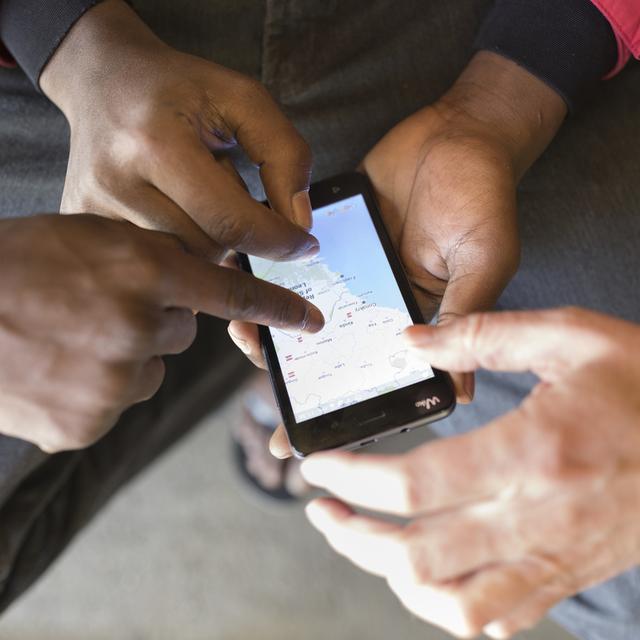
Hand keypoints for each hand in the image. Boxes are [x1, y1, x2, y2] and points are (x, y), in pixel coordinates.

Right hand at [0, 215, 322, 452]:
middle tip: (101, 307)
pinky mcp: (87, 424)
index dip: (276, 307)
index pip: (230, 292)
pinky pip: (116, 403)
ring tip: (69, 336)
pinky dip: (96, 389)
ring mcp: (112, 382)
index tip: (311, 321)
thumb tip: (195, 296)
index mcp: (141, 269)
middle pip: (182, 333)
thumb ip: (152, 262)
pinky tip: (57, 368)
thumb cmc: (14, 264)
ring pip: (150, 371)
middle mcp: (136, 327)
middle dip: (155, 320)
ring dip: (124, 357)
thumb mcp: (89, 237)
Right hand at [40, 0, 315, 259]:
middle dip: (237, 230)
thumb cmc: (179, 89)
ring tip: (192, 195)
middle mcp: (116, 181)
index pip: (233, 222)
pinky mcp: (83, 222)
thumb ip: (286, 155)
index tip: (305, 245)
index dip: (279, 241)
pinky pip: (154, 258)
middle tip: (223, 186)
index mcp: (156, 144)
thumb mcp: (243, 100)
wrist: (103, 79)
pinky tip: (172, 209)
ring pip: (183, 260)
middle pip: (208, 247)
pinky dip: (178, 243)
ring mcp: (93, 208)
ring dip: (207, 236)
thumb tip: (300, 224)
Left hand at [227, 52, 566, 396]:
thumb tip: (459, 391)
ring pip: (304, 308)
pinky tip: (249, 279)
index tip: (296, 440)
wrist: (458, 129)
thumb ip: (466, 318)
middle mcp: (378, 303)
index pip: (372, 375)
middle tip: (265, 380)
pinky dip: (272, 272)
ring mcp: (351, 270)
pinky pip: (295, 260)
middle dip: (294, 370)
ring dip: (275, 323)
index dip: (339, 409)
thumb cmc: (482, 196)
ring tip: (245, 330)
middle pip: (329, 349)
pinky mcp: (331, 235)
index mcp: (414, 320)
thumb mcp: (481, 261)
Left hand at [298, 308, 639, 637]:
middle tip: (319, 509)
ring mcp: (557, 557)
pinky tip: (427, 577)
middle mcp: (540, 517)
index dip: (352, 477)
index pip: (415, 483)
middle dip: (352, 535)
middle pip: (418, 553)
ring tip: (363, 541)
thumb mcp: (569, 336)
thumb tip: (411, 342)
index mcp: (533, 451)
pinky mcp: (572, 576)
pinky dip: (449, 607)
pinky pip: (500, 617)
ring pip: (453, 601)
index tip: (316, 466)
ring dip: (391, 576)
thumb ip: (481, 335)